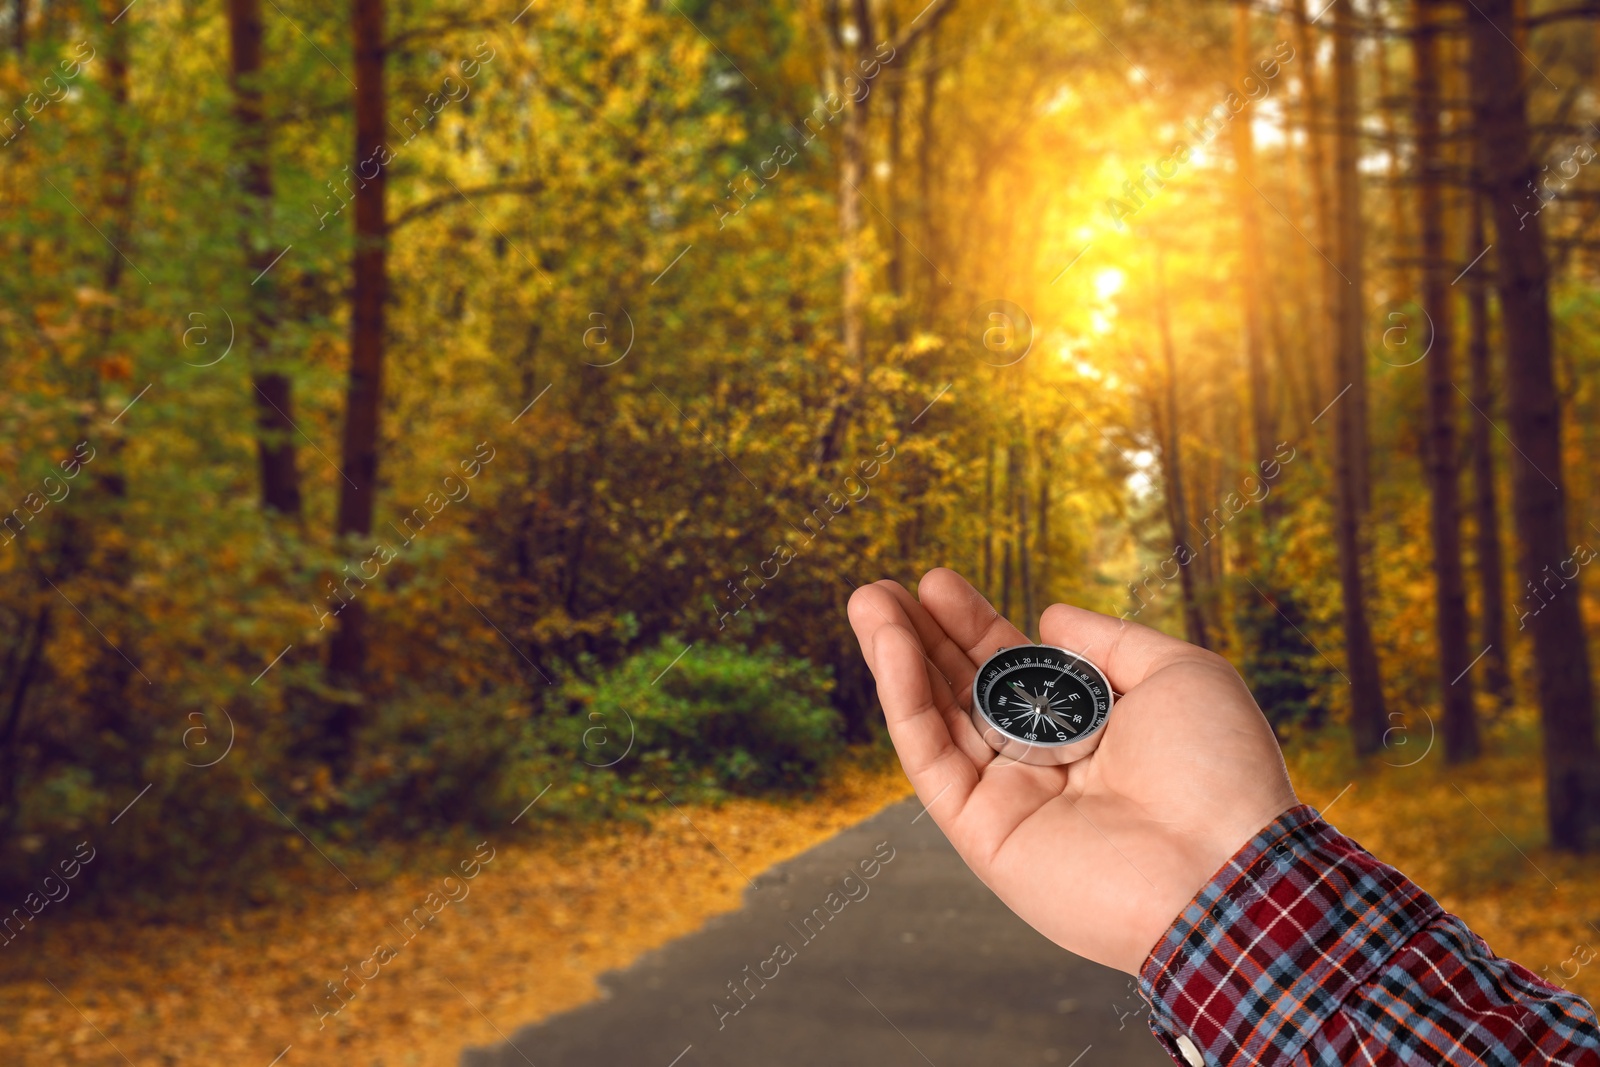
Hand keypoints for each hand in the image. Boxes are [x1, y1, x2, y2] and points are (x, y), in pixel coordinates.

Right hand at [847, 568, 1297, 975]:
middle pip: (963, 691)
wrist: (1226, 869)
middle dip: (920, 637)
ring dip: (896, 659)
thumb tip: (1048, 616)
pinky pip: (932, 759)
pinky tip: (891, 648)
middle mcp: (1044, 766)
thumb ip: (1108, 640)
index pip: (1013, 670)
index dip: (971, 625)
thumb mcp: (1178, 674)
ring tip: (866, 601)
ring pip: (936, 721)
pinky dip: (905, 701)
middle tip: (879, 589)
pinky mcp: (981, 836)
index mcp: (1090, 732)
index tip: (934, 581)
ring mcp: (1009, 802)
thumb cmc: (1220, 773)